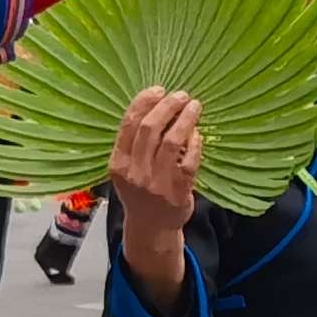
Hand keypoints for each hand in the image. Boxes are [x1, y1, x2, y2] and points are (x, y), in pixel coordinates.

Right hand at [107, 84, 204, 301]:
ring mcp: (156, 183)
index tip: (158, 89)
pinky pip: (189, 160)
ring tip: (194, 106)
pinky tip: (198, 134)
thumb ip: (134, 143)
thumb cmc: (140, 191)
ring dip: (185, 119)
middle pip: (150, 129)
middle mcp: (135, 173)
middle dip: (167, 106)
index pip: (129, 124)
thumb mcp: (127, 169)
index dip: (144, 102)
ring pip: (171, 142)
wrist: (151, 227)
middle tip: (181, 94)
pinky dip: (195, 143)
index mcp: (118, 163)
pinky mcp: (178, 191)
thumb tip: (155, 104)